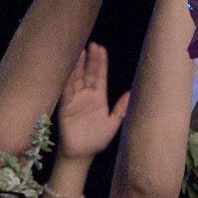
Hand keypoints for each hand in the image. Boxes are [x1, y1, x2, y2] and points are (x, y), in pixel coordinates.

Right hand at [57, 43, 130, 161]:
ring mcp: (75, 100)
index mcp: (99, 98)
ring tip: (80, 51)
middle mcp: (86, 96)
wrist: (81, 153)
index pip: (100, 76)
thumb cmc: (97, 140)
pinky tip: (68, 68)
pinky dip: (67, 78)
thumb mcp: (114, 123)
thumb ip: (121, 108)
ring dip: (78, 65)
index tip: (101, 49)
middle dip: (90, 59)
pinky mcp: (65, 106)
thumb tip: (132, 92)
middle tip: (92, 44)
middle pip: (88, 73)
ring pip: (76, 78)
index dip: (100, 62)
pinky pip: (66, 89)